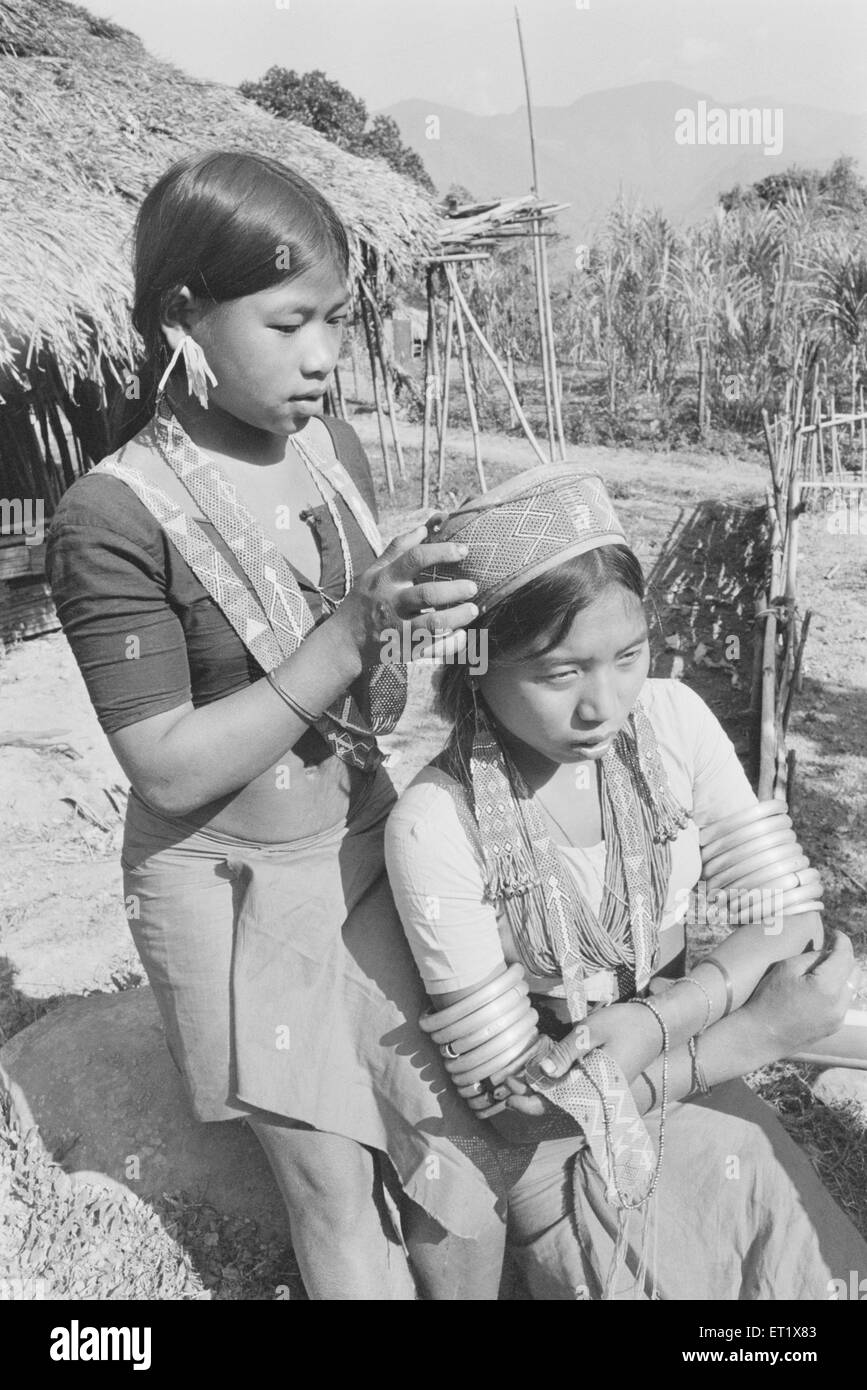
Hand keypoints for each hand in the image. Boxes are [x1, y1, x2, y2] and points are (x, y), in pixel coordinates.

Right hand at [333, 519, 478, 665]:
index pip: (415, 558)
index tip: (464, 550)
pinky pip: (433, 649)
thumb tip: (424, 528)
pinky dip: (451, 643)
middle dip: (454, 590)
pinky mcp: (404, 650)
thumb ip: (398, 549)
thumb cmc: (364, 601)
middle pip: (427, 594)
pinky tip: (462, 634)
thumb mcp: (374, 572)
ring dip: (457, 617)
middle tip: (473, 586)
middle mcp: (392, 603)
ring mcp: (398, 628)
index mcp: (386, 579)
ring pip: (433, 624)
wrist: (345, 642)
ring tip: (473, 610)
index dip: (442, 551)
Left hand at [501, 1002, 662, 1116]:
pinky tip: (542, 1073)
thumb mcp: (590, 1032)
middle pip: (559, 1105)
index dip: (530, 1099)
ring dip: (542, 1091)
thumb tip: (543, 1072)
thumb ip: (566, 1053)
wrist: (657, 1023)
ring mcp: (603, 1092)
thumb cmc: (625, 1023)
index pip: (557, 1103)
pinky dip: (556, 1086)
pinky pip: (576, 1091)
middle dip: (531, 1096)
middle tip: (507, 1080)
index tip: (509, 1088)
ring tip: (518, 1077)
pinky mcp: (604, 1084)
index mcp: (598, 1088)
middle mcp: (600, 1097)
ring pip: (565, 1099)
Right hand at [742, 929, 856, 1055]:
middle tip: (830, 949)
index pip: (845, 956)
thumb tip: (828, 953)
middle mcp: (838, 1004)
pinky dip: (839, 990)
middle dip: (845, 957)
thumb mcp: (787, 968)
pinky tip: (822, 987)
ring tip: (826, 968)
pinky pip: (844, 1002)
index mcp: (827, 986)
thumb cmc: (768, 999)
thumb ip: (812, 957)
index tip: (836, 933)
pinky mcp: (834, 1027)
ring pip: (852, 988)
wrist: (761, 1035)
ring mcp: (838, 1018)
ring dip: (843, 974)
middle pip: (855, 972)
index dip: (842, 941)